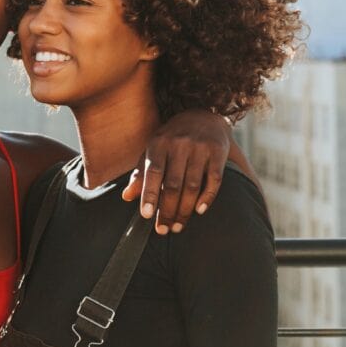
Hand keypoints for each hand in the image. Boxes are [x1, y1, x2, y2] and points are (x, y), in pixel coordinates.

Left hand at [121, 110, 230, 233]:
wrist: (203, 117)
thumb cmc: (172, 139)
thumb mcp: (153, 150)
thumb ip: (141, 173)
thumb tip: (126, 197)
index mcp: (159, 142)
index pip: (153, 172)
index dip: (149, 194)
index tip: (146, 215)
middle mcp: (179, 144)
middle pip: (173, 184)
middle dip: (167, 210)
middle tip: (163, 230)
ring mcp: (200, 147)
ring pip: (193, 186)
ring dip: (185, 210)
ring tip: (177, 226)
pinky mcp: (218, 152)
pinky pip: (214, 180)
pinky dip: (207, 198)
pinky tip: (199, 211)